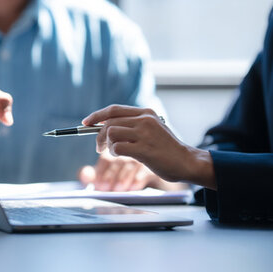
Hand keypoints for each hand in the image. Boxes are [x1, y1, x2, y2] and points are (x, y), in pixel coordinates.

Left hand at [82, 105, 215, 188]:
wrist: (186, 162)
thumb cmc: (165, 149)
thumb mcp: (151, 129)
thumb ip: (132, 125)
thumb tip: (104, 126)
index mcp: (145, 113)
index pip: (113, 110)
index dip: (96, 116)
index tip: (85, 123)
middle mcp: (145, 120)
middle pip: (109, 122)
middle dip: (98, 136)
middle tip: (100, 147)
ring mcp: (145, 134)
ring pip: (111, 133)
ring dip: (108, 145)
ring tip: (115, 152)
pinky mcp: (144, 149)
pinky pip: (117, 147)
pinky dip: (114, 153)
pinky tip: (121, 156)